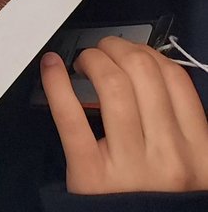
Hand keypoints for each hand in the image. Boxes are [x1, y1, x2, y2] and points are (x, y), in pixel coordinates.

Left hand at [41, 37, 207, 194]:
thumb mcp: (189, 170)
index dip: (148, 54)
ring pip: (112, 84)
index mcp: (198, 152)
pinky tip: (51, 67)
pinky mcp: (91, 175)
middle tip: (103, 51)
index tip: (131, 53)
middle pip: (142, 72)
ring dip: (93, 58)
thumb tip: (147, 71)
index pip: (175, 80)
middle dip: (117, 48)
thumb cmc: (158, 200)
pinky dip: (56, 83)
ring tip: (83, 62)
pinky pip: (71, 116)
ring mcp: (130, 165)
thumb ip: (178, 126)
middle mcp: (169, 156)